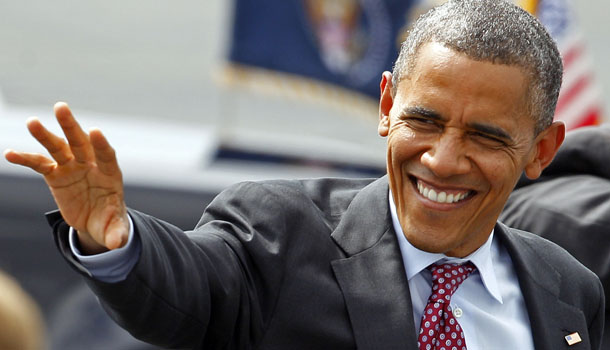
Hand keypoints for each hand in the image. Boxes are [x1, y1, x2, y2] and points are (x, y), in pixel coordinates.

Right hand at [4, 102, 127, 253]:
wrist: (96, 220)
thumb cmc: (109, 220)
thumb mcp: (114, 228)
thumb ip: (116, 233)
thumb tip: (117, 244)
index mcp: (109, 174)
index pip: (106, 155)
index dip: (101, 145)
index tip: (95, 132)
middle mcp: (90, 165)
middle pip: (81, 142)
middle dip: (71, 126)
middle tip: (61, 108)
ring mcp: (72, 167)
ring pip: (58, 148)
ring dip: (45, 135)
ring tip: (32, 122)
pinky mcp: (56, 174)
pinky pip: (40, 164)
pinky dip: (26, 159)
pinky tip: (9, 153)